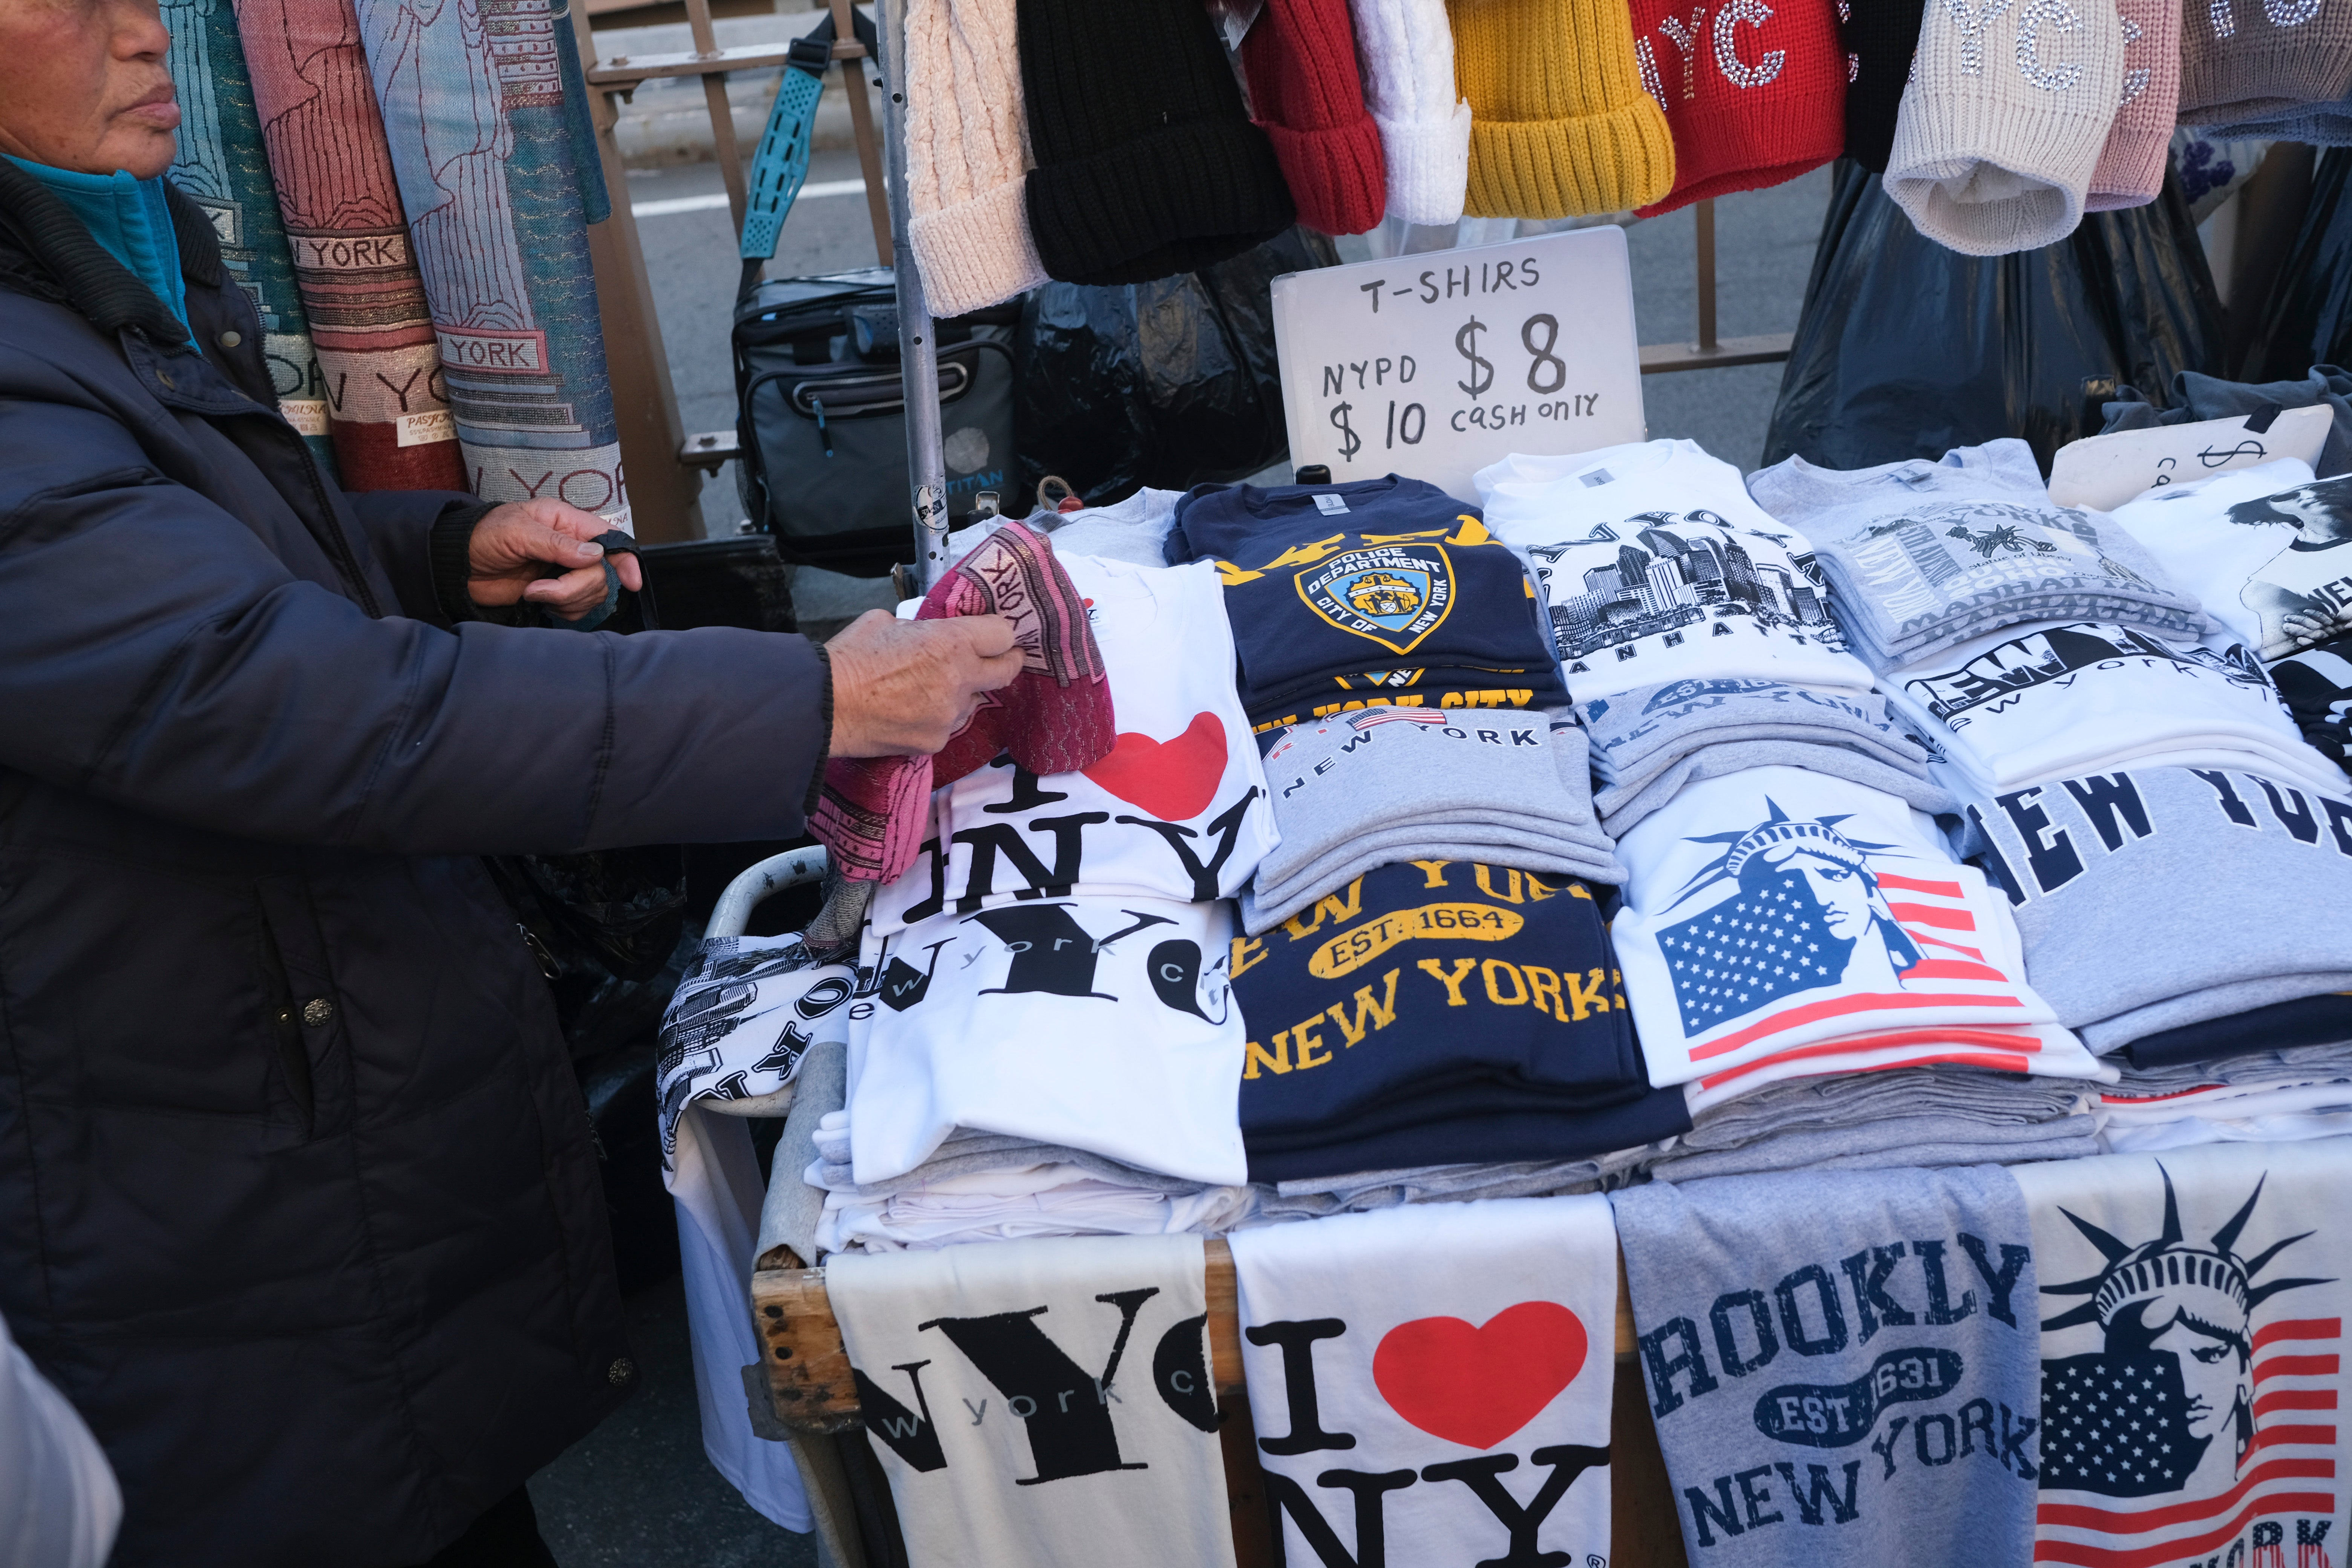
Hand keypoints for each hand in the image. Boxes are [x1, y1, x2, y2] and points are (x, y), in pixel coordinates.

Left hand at [466, 499, 642, 620]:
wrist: (457, 564)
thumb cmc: (483, 537)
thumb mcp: (518, 531)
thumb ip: (558, 544)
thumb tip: (596, 556)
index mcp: (566, 522)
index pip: (610, 538)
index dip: (626, 559)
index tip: (632, 582)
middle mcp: (572, 546)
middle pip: (602, 574)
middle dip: (575, 588)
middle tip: (541, 590)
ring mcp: (564, 571)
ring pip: (592, 594)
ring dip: (565, 600)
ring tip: (534, 593)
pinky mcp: (555, 594)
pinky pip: (578, 609)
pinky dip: (563, 611)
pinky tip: (539, 601)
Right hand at [824, 610, 1022, 756]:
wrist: (823, 707)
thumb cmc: (849, 658)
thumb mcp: (886, 622)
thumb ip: (918, 628)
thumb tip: (926, 635)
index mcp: (951, 642)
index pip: (1003, 635)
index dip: (1000, 634)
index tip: (996, 636)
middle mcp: (960, 680)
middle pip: (1007, 671)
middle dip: (1005, 663)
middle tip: (997, 660)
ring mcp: (950, 715)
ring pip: (974, 701)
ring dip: (962, 693)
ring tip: (930, 689)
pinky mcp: (936, 742)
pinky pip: (949, 725)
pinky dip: (938, 718)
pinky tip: (911, 712)